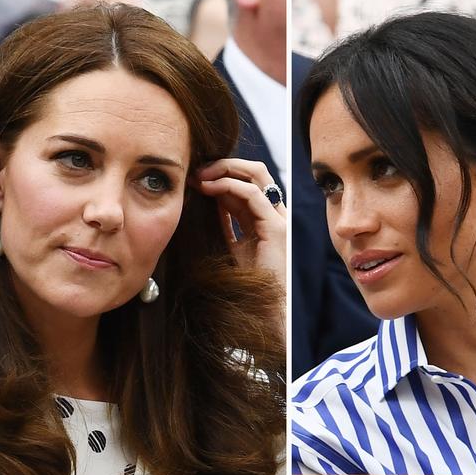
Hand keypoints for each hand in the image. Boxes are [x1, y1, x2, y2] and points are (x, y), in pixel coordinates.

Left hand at [196, 159, 285, 286]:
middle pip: (255, 172)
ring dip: (224, 170)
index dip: (222, 174)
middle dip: (224, 165)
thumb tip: (212, 198)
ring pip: (256, 175)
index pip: (248, 182)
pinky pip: (253, 194)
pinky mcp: (276, 227)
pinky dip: (229, 185)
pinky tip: (209, 188)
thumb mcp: (235, 245)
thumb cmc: (251, 282)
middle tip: (197, 171)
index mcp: (267, 217)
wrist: (266, 309)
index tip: (196, 178)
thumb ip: (228, 222)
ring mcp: (279, 218)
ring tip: (200, 176)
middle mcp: (276, 213)